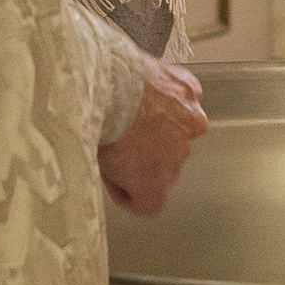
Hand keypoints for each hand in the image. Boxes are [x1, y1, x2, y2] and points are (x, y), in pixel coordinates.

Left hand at [99, 55, 207, 217]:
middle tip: (119, 135)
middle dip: (145, 154)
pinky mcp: (189, 91)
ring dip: (161, 123)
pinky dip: (171, 95)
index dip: (128, 192)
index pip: (149, 204)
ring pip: (177, 129)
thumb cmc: (95, 121)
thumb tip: (111, 167)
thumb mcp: (94, 159)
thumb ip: (113, 172)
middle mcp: (180, 156)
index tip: (114, 179)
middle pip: (164, 163)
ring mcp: (189, 122)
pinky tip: (148, 88)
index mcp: (155, 182)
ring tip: (133, 107)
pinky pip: (183, 98)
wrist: (105, 81)